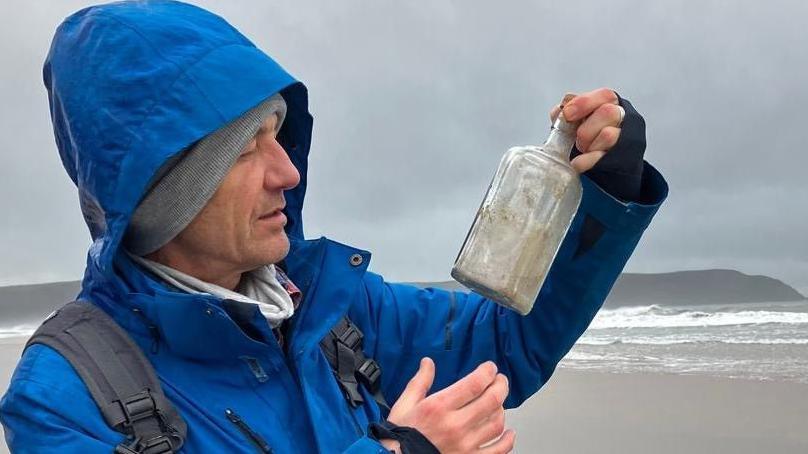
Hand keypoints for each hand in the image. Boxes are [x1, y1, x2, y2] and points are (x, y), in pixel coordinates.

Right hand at [382, 358, 514, 452]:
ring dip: (501, 410)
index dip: (487, 372)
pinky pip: (498, 450)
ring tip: (498, 404)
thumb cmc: (401, 435)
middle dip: (500, 385)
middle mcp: (456, 425)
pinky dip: (507, 441)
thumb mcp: (404, 404)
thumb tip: (428, 362)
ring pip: (497, 423)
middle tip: (500, 380)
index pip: (474, 384)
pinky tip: (509, 433)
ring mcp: (465, 445)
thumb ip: (420, 382)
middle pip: (492, 400)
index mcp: (439, 407)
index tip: (490, 367)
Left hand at [550, 87, 624, 173]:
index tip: (568, 114)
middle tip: (578, 140)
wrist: (604, 168)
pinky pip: (604, 157)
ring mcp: (625, 139)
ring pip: (609, 135)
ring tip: (582, 150)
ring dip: (589, 144)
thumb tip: (558, 111)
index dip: (584, 103)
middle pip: (609, 112)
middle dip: (586, 129)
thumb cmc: (590, 139)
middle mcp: (622, 119)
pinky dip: (587, 160)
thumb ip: (568, 114)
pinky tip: (578, 163)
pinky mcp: (623, 158)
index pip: (605, 95)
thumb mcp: (577, 123)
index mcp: (611, 105)